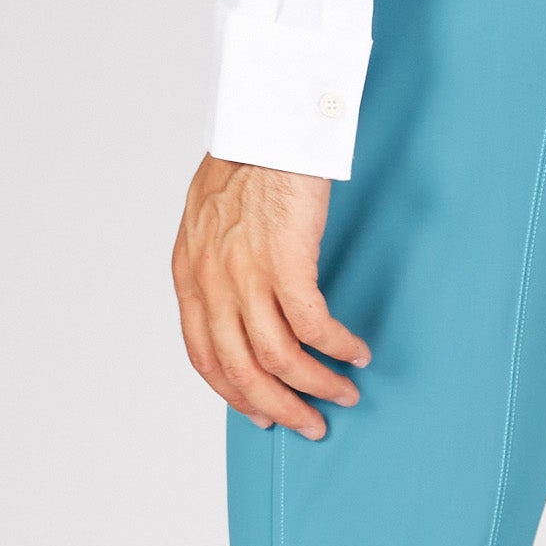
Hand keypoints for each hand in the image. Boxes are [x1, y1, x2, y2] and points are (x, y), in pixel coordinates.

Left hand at [171, 157, 369, 437]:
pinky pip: (313, 326)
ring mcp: (245, 273)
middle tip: (310, 426)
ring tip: (343, 394)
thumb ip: (217, 267)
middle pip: (241, 371)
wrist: (266, 119)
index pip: (205, 358)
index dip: (235, 396)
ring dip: (315, 386)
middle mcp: (211, 281)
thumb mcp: (211, 222)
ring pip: (277, 358)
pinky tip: (356, 352)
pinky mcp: (285, 260)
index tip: (263, 415)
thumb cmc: (248, 160)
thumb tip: (240, 307)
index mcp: (189, 275)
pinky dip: (337, 347)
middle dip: (279, 408)